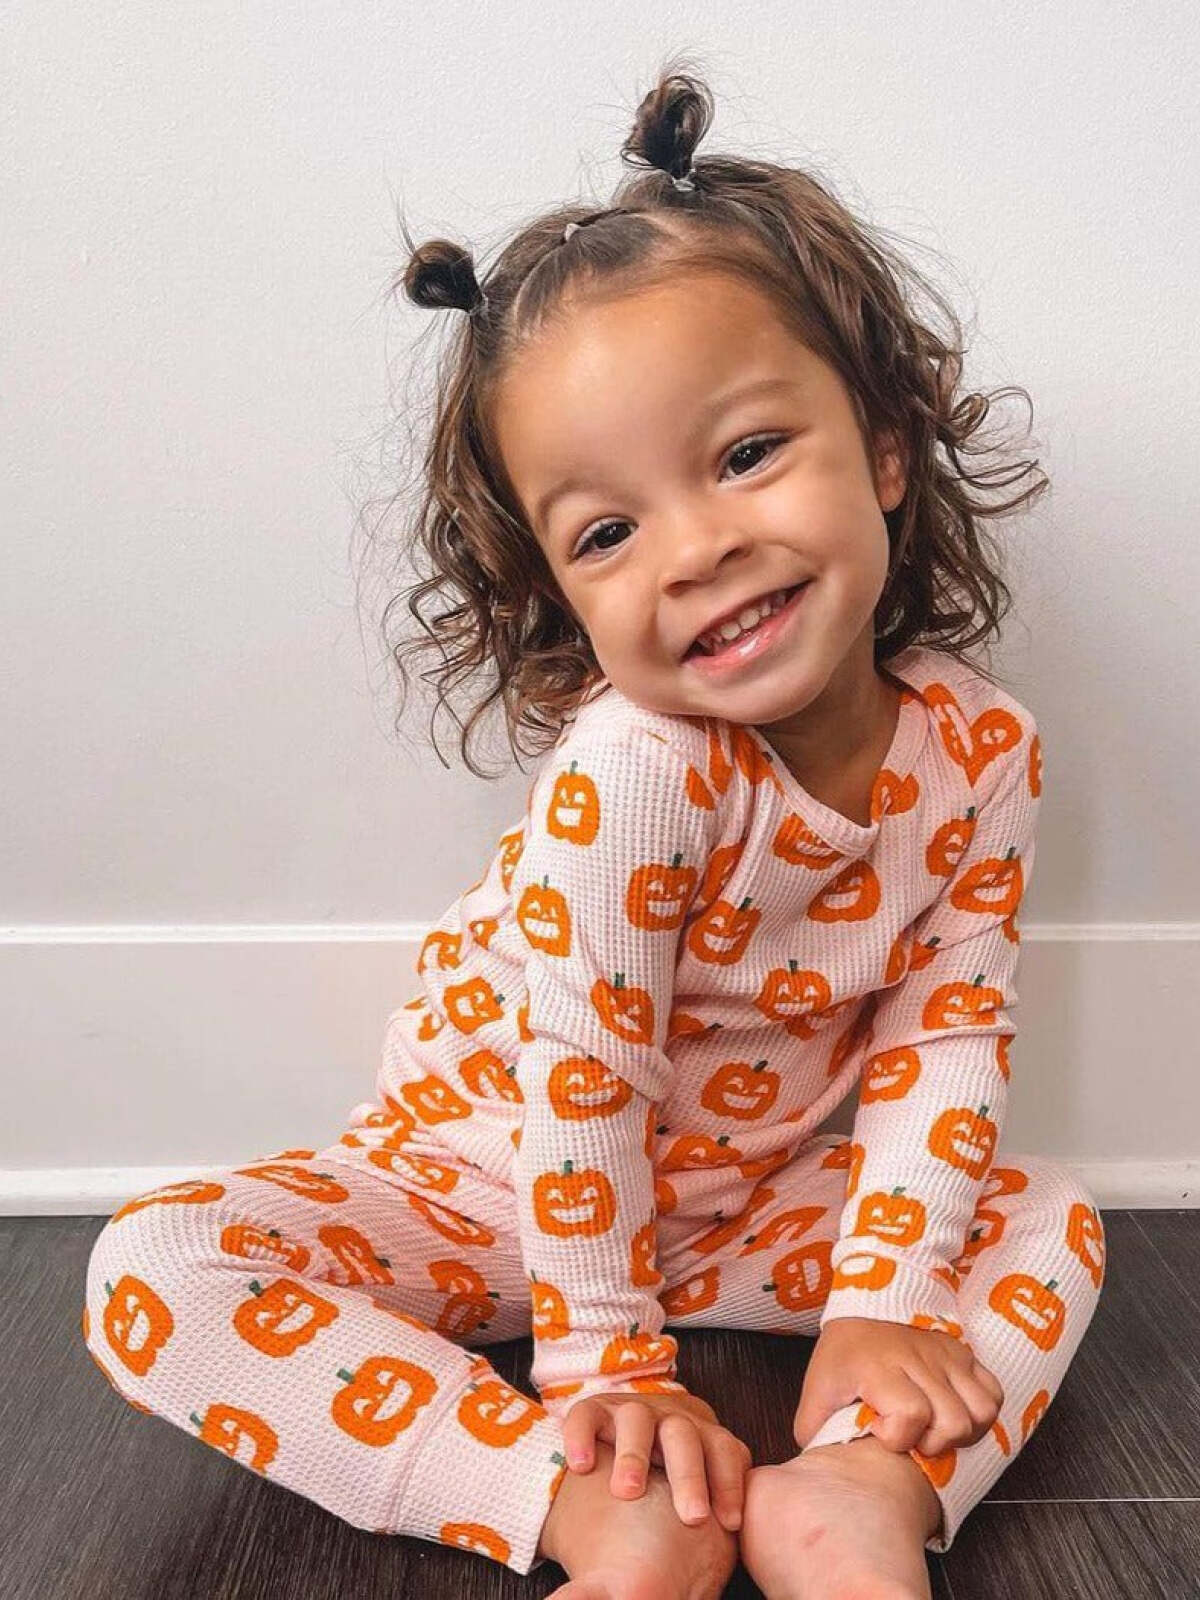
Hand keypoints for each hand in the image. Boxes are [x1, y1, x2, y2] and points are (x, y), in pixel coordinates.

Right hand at [560, 1389, 751, 1530]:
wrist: (628, 1430)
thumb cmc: (671, 1473)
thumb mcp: (700, 1478)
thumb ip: (717, 1499)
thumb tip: (737, 1545)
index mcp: (701, 1434)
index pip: (724, 1449)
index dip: (730, 1483)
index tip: (730, 1523)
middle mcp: (668, 1417)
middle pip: (683, 1436)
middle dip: (689, 1476)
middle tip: (692, 1517)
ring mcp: (630, 1410)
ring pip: (636, 1420)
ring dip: (634, 1455)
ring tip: (628, 1492)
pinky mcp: (594, 1410)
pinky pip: (586, 1416)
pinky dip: (581, 1437)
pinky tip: (581, 1467)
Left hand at [793, 1318, 1004, 1457]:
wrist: (865, 1305)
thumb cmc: (842, 1356)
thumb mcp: (817, 1392)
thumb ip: (817, 1433)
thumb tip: (826, 1469)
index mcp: (878, 1366)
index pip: (910, 1414)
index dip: (897, 1438)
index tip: (878, 1429)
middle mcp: (917, 1358)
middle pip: (953, 1421)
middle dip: (933, 1444)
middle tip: (910, 1436)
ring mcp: (945, 1354)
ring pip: (981, 1411)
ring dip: (961, 1432)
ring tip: (934, 1428)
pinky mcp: (963, 1353)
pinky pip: (993, 1392)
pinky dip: (980, 1413)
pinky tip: (952, 1413)